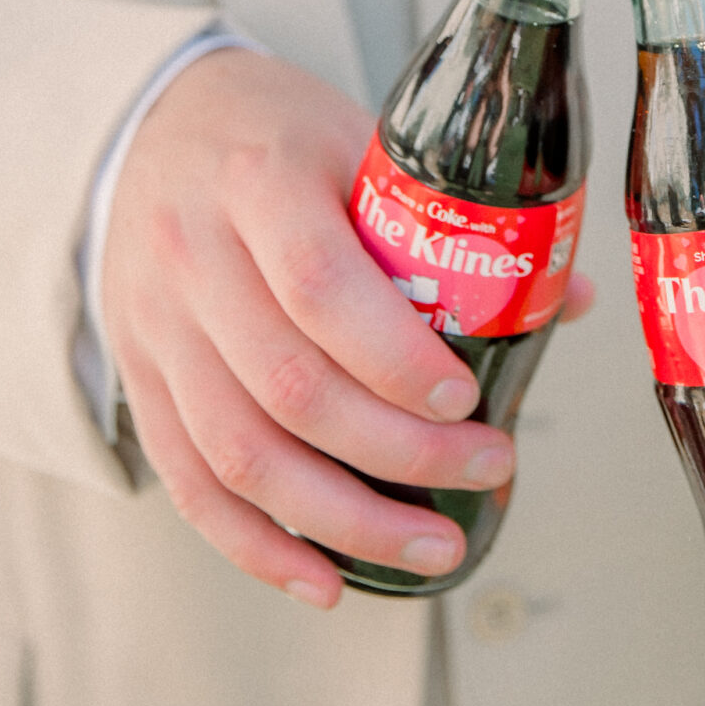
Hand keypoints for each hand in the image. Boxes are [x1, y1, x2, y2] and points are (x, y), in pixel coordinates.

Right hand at [102, 48, 593, 607]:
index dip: (396, 358)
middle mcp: (194, 256)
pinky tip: (326, 580)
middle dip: (400, 452)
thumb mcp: (362, 140)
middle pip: (291, 385)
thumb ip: (452, 219)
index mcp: (257, 180)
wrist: (154, 125)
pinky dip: (257, 547)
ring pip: (239, 452)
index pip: (320, 283)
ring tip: (434, 545)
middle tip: (487, 468)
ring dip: (342, 520)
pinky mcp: (139, 377)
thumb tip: (564, 299)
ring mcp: (157, 324)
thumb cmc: (276, 136)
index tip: (468, 400)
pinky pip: (190, 482)